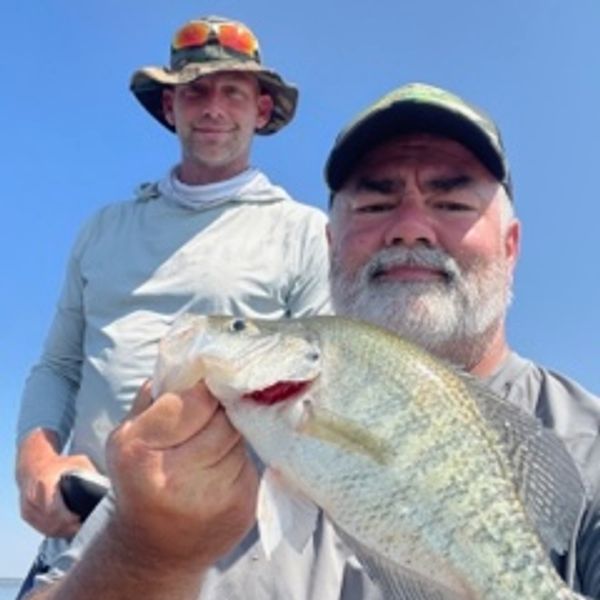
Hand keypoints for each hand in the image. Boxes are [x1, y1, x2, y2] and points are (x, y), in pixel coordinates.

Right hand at [17, 431, 98, 537]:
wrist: (35, 464)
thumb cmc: (61, 463)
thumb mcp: (78, 462)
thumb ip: (90, 473)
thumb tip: (109, 485)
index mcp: (45, 483)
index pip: (53, 509)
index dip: (68, 518)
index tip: (81, 518)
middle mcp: (33, 497)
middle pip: (51, 522)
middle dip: (68, 527)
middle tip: (85, 527)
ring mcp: (28, 507)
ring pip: (47, 528)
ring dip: (63, 532)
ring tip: (80, 530)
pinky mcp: (27, 515)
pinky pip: (42, 529)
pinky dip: (56, 531)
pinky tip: (69, 530)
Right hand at [106, 380, 257, 569]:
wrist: (153, 550)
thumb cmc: (139, 481)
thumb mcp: (128, 437)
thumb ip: (154, 398)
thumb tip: (189, 358)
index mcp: (141, 453)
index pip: (195, 400)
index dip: (206, 386)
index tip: (211, 379)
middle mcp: (176, 478)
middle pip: (223, 419)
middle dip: (222, 408)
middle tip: (216, 408)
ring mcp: (213, 497)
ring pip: (239, 438)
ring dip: (231, 433)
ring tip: (211, 444)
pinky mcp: (241, 508)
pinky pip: (250, 462)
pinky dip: (238, 458)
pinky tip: (221, 468)